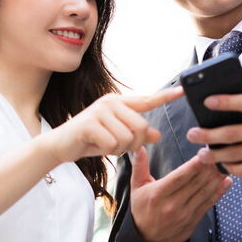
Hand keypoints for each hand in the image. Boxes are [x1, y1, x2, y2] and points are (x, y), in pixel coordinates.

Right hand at [40, 87, 182, 164]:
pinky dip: (106, 151)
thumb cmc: (90, 141)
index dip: (166, 96)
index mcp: (120, 103)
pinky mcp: (90, 122)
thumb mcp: (117, 138)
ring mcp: (100, 110)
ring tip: (103, 143)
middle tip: (117, 145)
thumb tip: (158, 135)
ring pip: (127, 138)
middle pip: (141, 127)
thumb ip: (137, 136)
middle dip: (133, 143)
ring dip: (117, 148)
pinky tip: (94, 145)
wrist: (59, 146)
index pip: (148, 100)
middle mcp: (111, 102)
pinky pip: (112, 143)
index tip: (182, 90)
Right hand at [130, 146, 230, 241]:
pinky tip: (226, 182)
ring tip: (225, 166)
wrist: (145, 240)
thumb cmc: (142, 209)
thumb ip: (140, 165)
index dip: (193, 166)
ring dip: (216, 179)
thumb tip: (139, 146)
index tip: (204, 154)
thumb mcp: (137, 187)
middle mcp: (172, 205)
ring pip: (204, 193)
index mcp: (158, 194)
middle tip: (219, 155)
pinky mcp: (192, 222)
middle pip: (194, 184)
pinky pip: (208, 205)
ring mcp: (184, 215)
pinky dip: (219, 193)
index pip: (179, 177)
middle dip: (209, 169)